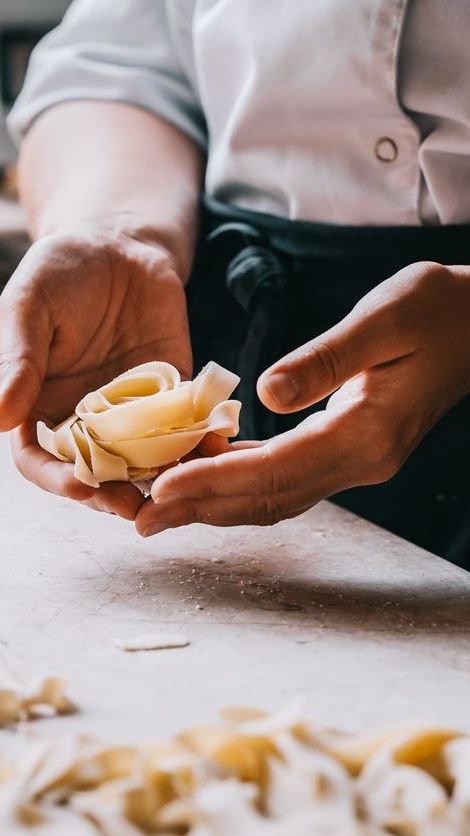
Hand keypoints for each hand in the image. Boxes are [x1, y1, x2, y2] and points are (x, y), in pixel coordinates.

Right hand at [0, 230, 191, 518]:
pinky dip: (200, 441)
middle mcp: (86, 418)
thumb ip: (16, 360)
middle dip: (112, 495)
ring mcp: (133, 411)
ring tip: (178, 489)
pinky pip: (186, 427)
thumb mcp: (29, 307)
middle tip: (134, 507)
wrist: (122, 243)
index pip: (41, 460)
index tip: (81, 488)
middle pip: (96, 473)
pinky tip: (214, 446)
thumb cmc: (63, 270)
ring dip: (160, 480)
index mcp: (41, 405)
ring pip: (144, 461)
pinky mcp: (174, 395)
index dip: (57, 480)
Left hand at [135, 261, 469, 535]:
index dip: (217, 479)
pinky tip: (208, 473)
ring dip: (217, 504)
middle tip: (142, 518)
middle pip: (270, 497)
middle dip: (203, 508)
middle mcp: (362, 461)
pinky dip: (242, 481)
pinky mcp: (350, 450)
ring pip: (276, 496)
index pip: (279, 468)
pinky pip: (287, 478)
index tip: (164, 488)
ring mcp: (358, 461)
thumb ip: (325, 359)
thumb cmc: (435, 311)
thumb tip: (267, 393)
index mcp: (368, 432)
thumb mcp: (382, 319)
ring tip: (161, 508)